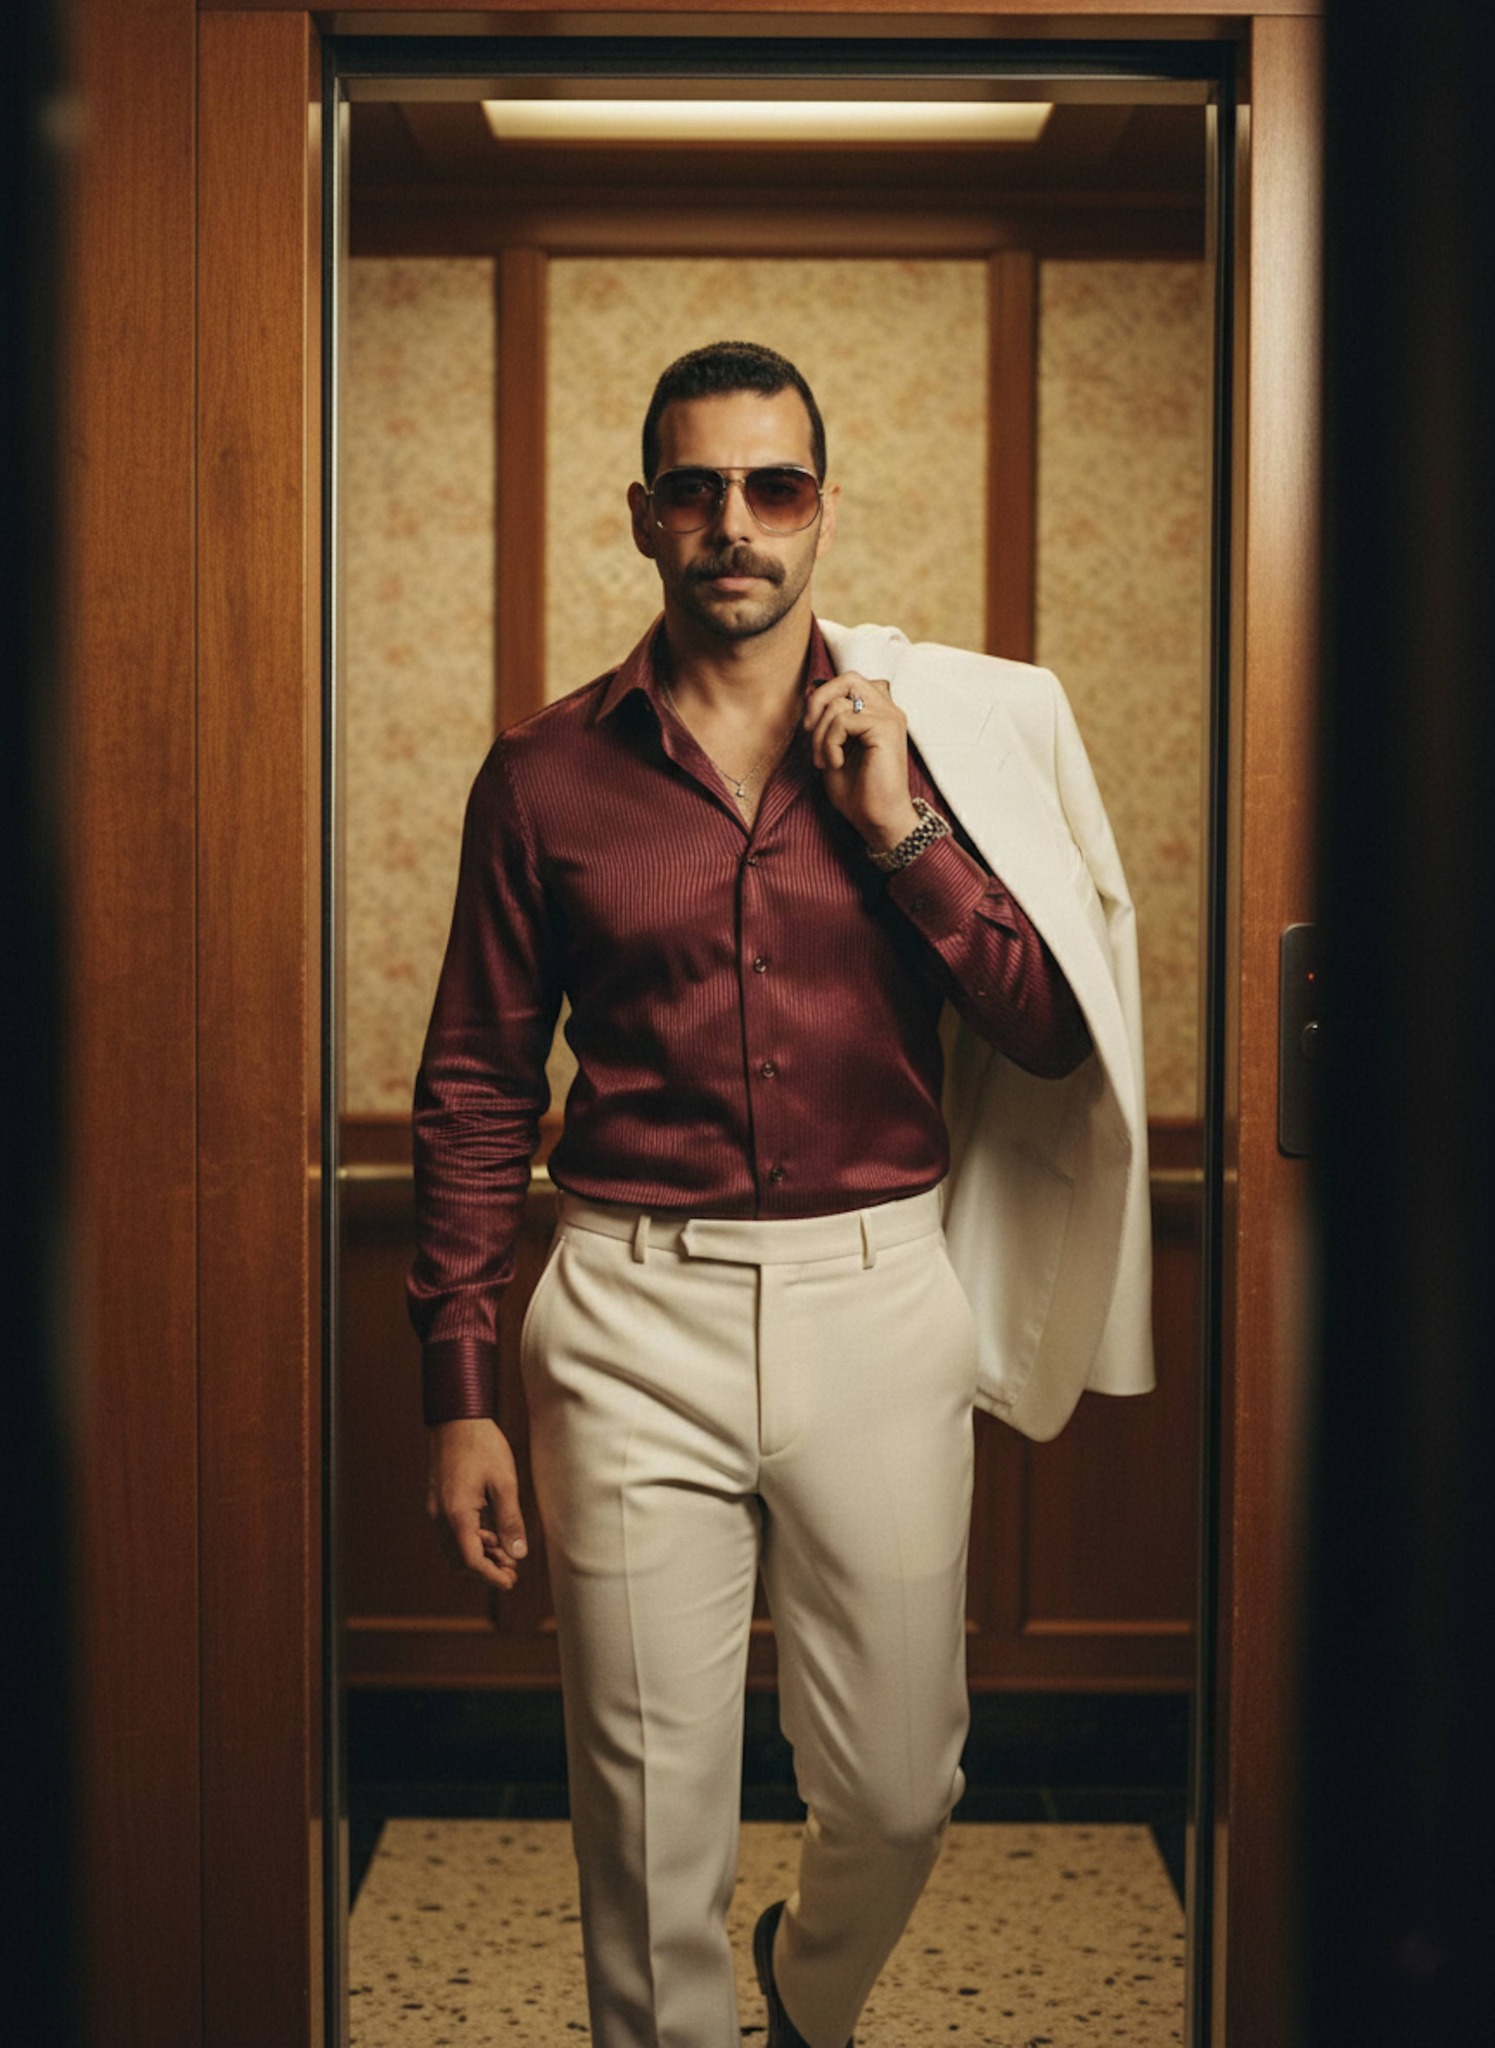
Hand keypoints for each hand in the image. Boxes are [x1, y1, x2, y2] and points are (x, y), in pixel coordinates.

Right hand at [426, 1417, 528, 1592]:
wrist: (456, 1418)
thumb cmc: (482, 1446)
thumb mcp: (504, 1482)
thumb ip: (510, 1521)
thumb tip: (518, 1554)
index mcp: (457, 1514)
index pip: (471, 1560)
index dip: (492, 1576)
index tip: (512, 1582)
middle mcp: (440, 1517)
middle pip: (459, 1560)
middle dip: (485, 1569)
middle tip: (513, 1570)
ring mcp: (435, 1509)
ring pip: (454, 1548)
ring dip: (478, 1555)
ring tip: (507, 1551)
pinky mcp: (437, 1502)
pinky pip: (451, 1533)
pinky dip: (470, 1540)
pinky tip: (491, 1533)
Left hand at [803, 671, 920, 851]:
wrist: (878, 818)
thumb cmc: (858, 791)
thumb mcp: (832, 749)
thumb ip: (825, 721)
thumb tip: (809, 691)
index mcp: (878, 712)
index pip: (848, 680)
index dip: (823, 695)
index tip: (811, 727)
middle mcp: (887, 709)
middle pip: (847, 678)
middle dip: (819, 700)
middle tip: (809, 730)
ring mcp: (889, 716)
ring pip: (839, 702)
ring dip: (821, 734)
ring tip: (824, 760)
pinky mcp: (886, 727)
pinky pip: (843, 720)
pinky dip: (830, 742)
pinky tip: (836, 763)